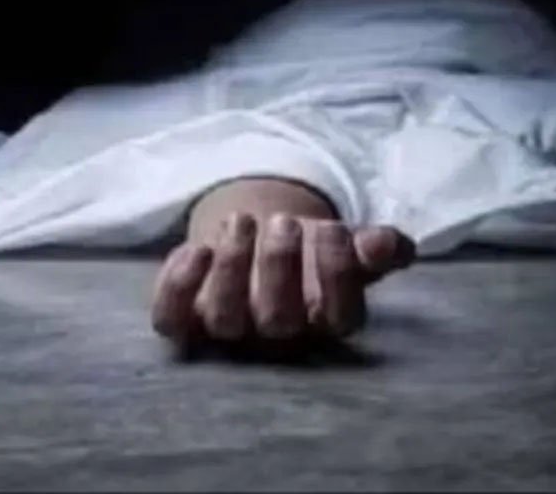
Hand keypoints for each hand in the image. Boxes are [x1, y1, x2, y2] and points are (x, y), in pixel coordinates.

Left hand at [151, 211, 415, 344]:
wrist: (254, 243)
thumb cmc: (308, 251)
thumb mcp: (345, 243)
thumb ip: (373, 247)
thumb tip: (385, 244)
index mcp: (323, 319)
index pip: (340, 317)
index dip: (338, 274)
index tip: (335, 228)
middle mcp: (275, 334)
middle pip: (279, 321)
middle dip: (280, 266)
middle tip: (283, 222)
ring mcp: (227, 329)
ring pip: (226, 319)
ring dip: (233, 267)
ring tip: (242, 221)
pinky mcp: (184, 319)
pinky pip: (170, 318)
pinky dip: (178, 287)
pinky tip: (194, 248)